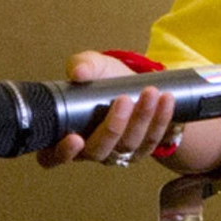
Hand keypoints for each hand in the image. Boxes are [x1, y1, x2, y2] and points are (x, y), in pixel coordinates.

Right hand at [39, 51, 184, 168]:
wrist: (138, 83)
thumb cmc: (107, 79)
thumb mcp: (94, 66)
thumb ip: (82, 64)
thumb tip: (78, 72)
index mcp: (67, 133)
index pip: (54, 156)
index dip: (62, 152)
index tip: (74, 138)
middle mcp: (91, 149)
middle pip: (99, 150)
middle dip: (113, 127)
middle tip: (124, 99)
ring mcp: (118, 153)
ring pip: (128, 144)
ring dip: (142, 118)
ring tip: (151, 92)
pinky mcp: (142, 149)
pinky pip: (152, 140)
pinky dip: (161, 119)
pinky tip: (166, 100)